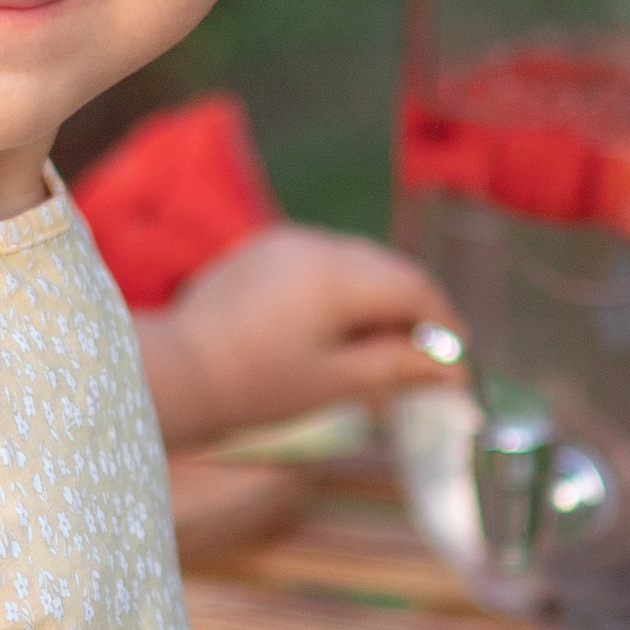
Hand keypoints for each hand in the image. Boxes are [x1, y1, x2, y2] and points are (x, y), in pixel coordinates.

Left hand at [139, 223, 464, 448]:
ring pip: (356, 262)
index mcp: (340, 274)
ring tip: (381, 349)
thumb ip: (396, 366)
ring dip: (378, 299)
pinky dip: (342, 291)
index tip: (456, 364)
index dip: (444, 325)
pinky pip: (321, 262)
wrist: (173, 374)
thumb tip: (450, 370)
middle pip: (389, 269)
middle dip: (414, 312)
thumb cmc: (254, 387)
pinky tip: (337, 330)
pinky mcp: (260, 250)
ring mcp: (285, 241)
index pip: (415, 288)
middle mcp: (317, 243)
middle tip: (424, 361)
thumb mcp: (334, 382)